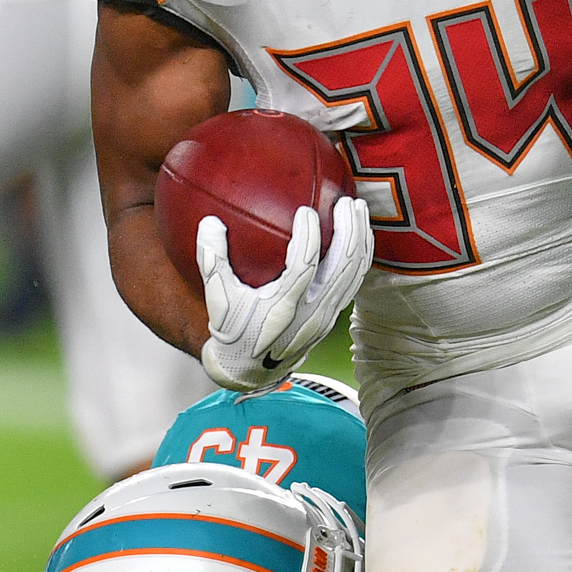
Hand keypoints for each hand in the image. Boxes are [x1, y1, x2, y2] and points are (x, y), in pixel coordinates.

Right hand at [197, 196, 371, 391]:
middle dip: (347, 231)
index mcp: (281, 307)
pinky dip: (360, 256)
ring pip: (353, 274)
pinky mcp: (333, 316)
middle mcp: (310, 313)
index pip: (304, 266)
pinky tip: (359, 233)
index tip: (305, 211)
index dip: (309, 236)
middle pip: (341, 268)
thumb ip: (212, 260)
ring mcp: (326, 316)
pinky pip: (354, 282)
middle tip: (344, 201)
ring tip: (358, 208)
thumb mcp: (216, 298)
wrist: (250, 371)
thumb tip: (210, 221)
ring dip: (360, 239)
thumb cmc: (231, 330)